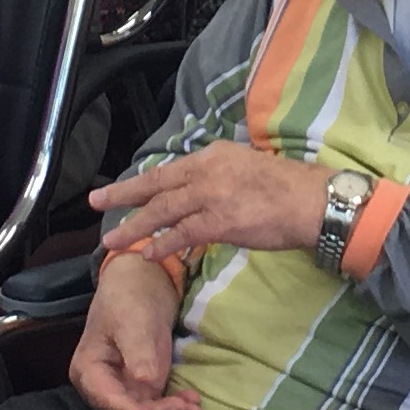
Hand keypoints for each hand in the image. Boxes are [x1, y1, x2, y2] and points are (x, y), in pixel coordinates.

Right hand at [70, 254, 203, 409]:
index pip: (106, 401)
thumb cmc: (130, 298)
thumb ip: (138, 352)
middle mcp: (102, 389)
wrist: (144, 284)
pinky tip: (194, 403)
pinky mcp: (144, 390)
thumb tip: (145, 384)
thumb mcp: (133, 321)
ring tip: (196, 409)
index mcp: (88, 371)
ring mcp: (124, 392)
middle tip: (188, 408)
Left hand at [94, 142, 338, 262]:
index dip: (144, 182)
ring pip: (163, 210)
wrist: (312, 201)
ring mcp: (212, 195)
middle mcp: (208, 170)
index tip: (123, 189)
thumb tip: (202, 193)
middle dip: (124, 194)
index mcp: (214, 155)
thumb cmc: (287, 189)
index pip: (171, 170)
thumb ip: (220, 178)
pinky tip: (148, 253)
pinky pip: (183, 234)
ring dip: (135, 225)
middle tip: (96, 201)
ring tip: (113, 239)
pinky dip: (163, 244)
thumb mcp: (247, 169)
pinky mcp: (221, 221)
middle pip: (157, 183)